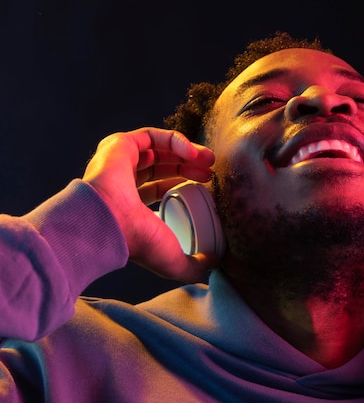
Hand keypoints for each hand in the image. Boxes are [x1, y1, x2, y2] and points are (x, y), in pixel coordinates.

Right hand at [83, 127, 216, 281]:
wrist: (111, 223)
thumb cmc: (136, 242)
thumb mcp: (174, 260)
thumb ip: (195, 267)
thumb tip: (215, 265)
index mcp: (131, 207)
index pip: (159, 189)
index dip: (185, 184)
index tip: (208, 185)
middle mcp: (122, 183)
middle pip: (161, 167)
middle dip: (189, 167)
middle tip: (211, 172)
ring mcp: (119, 163)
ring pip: (157, 149)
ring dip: (186, 152)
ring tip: (208, 159)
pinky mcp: (119, 145)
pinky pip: (152, 135)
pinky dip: (175, 140)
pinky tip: (193, 152)